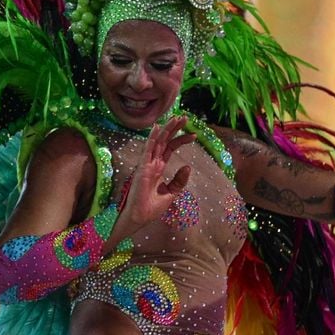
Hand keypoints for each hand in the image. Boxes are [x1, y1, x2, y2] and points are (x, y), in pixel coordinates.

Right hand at [114, 116, 195, 234]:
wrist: (140, 217)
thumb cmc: (152, 207)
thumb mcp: (171, 193)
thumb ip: (179, 180)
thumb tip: (188, 166)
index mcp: (158, 167)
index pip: (170, 148)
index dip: (181, 140)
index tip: (194, 135)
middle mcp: (152, 162)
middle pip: (164, 140)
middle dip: (174, 128)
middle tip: (185, 117)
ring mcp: (147, 164)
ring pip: (158, 141)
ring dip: (167, 129)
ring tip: (177, 118)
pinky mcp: (142, 167)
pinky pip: (148, 149)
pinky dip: (152, 138)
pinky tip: (157, 127)